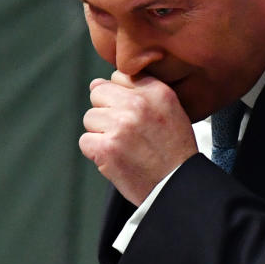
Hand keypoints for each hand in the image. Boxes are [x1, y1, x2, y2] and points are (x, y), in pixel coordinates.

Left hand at [80, 71, 198, 205]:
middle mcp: (139, 104)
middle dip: (107, 113)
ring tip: (125, 147)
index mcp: (157, 92)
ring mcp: (121, 125)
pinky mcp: (106, 148)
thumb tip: (95, 83)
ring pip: (90, 118)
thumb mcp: (171, 110)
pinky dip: (96, 152)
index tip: (135, 116)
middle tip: (127, 133)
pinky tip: (117, 159)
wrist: (178, 187)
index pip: (119, 77)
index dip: (122, 97)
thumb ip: (139, 90)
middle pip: (98, 94)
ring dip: (102, 134)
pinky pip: (85, 141)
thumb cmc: (173, 151)